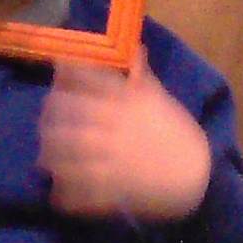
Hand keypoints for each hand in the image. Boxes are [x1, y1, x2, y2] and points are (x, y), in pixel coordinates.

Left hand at [36, 48, 211, 221]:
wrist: (198, 176)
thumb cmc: (178, 134)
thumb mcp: (162, 100)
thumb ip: (142, 76)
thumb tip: (133, 48)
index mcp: (128, 102)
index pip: (89, 79)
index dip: (67, 74)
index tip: (57, 73)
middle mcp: (115, 126)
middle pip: (69, 114)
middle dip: (50, 114)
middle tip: (44, 118)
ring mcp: (112, 158)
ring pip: (68, 152)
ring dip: (50, 153)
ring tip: (44, 156)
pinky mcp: (113, 189)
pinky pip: (80, 191)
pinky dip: (65, 193)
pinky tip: (57, 193)